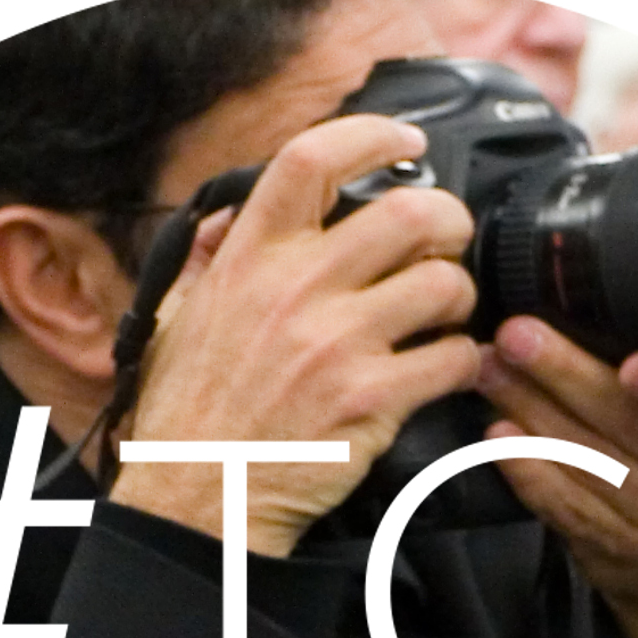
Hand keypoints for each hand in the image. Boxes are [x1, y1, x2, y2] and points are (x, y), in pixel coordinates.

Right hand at [106, 112, 481, 553]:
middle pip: (409, 212)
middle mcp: (295, 289)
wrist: (197, 501)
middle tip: (449, 240)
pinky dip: (463, 361)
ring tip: (445, 314)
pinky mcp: (370, 401)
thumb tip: (227, 215)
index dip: (372, 136)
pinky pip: (453, 358)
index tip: (405, 142)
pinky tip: (448, 368)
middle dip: (448, 220)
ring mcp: (337, 344)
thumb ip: (207, 258)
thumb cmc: (187, 416)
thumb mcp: (174, 317)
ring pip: (444, 284)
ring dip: (459, 296)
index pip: (313, 160)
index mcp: (248, 259)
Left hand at [478, 319, 637, 637]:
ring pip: (592, 463)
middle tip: (517, 337)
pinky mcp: (621, 551)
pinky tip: (499, 435)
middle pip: (635, 426)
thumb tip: (593, 295)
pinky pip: (567, 506)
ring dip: (532, 412)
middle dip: (567, 376)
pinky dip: (528, 468)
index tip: (633, 366)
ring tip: (491, 371)